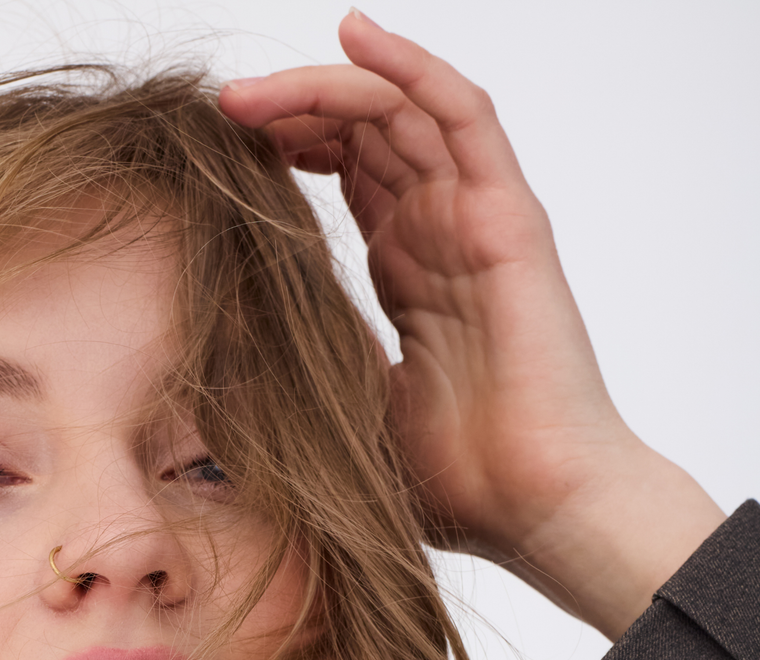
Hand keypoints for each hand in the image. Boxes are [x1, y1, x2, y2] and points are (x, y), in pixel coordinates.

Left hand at [219, 14, 722, 637]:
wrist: (537, 511)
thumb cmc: (463, 486)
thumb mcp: (353, 415)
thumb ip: (309, 368)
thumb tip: (224, 358)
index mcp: (417, 277)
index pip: (353, 180)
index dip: (291, 152)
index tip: (222, 154)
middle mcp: (448, 236)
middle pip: (370, 135)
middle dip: (295, 112)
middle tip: (223, 111)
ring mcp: (480, 220)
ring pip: (401, 112)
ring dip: (325, 87)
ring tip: (253, 90)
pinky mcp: (509, 218)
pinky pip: (461, 113)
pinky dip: (410, 67)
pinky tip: (353, 35)